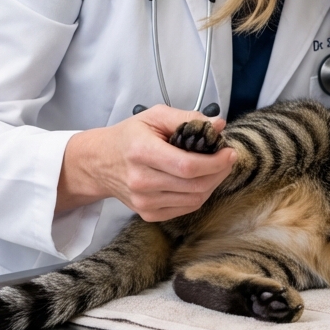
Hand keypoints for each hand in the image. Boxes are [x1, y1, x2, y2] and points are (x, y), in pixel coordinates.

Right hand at [56, 106, 236, 220]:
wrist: (100, 162)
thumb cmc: (129, 136)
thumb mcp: (155, 116)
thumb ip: (187, 118)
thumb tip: (218, 124)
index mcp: (142, 152)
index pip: (187, 166)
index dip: (215, 162)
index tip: (229, 152)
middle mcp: (141, 181)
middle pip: (194, 185)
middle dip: (219, 172)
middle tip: (227, 158)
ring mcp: (144, 202)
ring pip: (194, 199)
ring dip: (213, 183)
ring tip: (216, 167)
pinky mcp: (148, 214)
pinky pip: (185, 208)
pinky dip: (199, 195)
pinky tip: (201, 180)